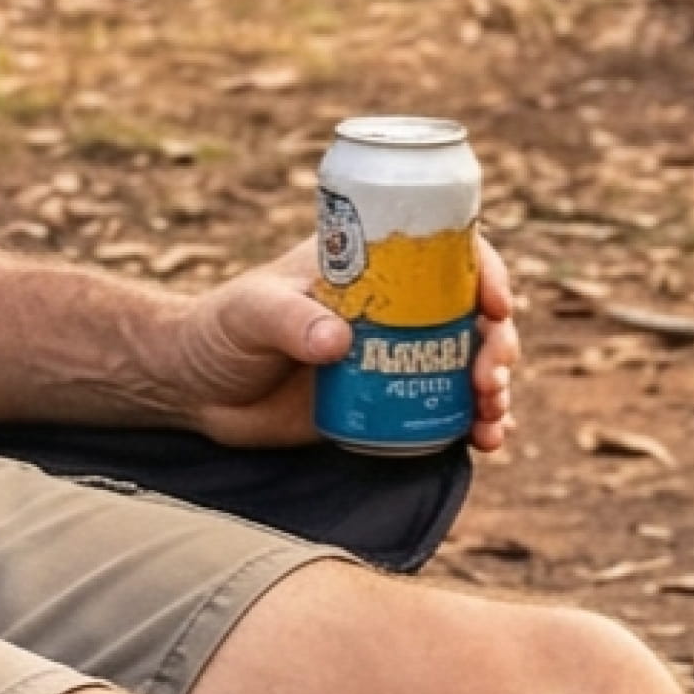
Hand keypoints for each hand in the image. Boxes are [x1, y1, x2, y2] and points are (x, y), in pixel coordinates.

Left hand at [166, 236, 518, 453]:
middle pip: (471, 314)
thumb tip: (339, 340)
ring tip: (491, 417)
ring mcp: (395, 355)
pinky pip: (446, 409)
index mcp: (371, 263)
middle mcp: (395, 305)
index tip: (495, 305)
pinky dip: (474, 424)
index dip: (484, 271)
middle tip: (488, 377)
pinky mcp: (387, 402)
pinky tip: (485, 441)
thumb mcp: (249, 314)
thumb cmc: (217, 331)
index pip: (445, 252)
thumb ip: (288, 322)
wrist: (195, 391)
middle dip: (498, 344)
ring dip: (495, 387)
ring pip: (469, 364)